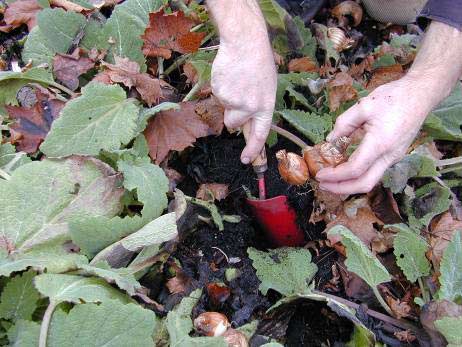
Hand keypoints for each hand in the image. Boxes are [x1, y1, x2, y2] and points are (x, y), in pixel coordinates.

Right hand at [211, 38, 276, 163]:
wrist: (245, 43)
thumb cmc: (258, 64)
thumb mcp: (267, 88)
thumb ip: (258, 108)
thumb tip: (247, 125)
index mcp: (265, 107)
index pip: (259, 134)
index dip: (253, 150)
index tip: (247, 160)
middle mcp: (250, 107)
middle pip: (234, 125)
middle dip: (232, 117)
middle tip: (238, 97)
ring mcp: (234, 101)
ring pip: (224, 110)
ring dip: (227, 101)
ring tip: (236, 82)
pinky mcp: (220, 93)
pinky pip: (217, 97)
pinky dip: (221, 89)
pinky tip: (229, 76)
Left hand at [316, 77, 431, 194]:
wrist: (420, 94)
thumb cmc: (394, 97)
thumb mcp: (363, 106)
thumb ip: (344, 124)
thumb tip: (330, 140)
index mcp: (380, 143)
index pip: (354, 169)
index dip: (335, 176)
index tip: (320, 174)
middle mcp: (389, 155)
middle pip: (365, 184)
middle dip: (341, 189)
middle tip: (323, 185)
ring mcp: (394, 157)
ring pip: (371, 180)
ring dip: (349, 184)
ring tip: (331, 180)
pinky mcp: (394, 155)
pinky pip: (375, 172)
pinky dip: (358, 176)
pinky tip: (345, 170)